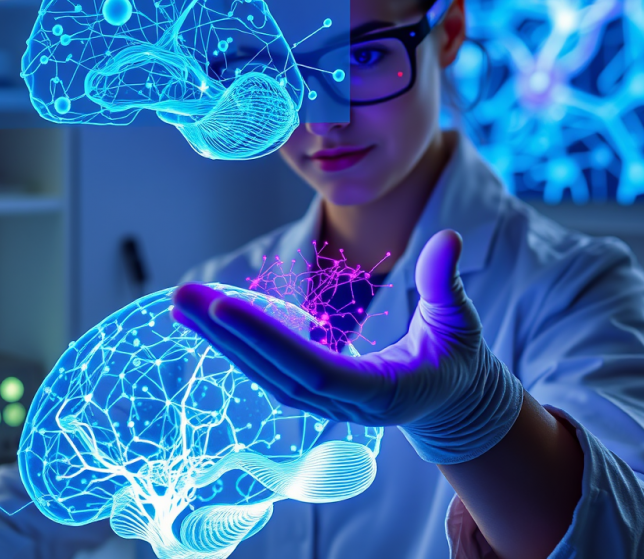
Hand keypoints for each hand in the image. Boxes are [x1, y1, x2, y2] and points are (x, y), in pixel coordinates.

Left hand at [172, 229, 521, 462]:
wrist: (447, 402)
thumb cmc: (456, 361)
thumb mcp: (460, 321)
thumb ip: (447, 283)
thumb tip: (448, 237)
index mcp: (378, 393)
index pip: (314, 368)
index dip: (268, 340)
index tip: (225, 308)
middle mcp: (341, 405)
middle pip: (273, 370)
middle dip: (227, 333)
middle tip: (183, 295)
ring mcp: (323, 402)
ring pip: (262, 371)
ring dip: (221, 337)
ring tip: (185, 302)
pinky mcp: (313, 391)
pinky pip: (267, 368)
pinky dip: (236, 343)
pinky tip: (210, 319)